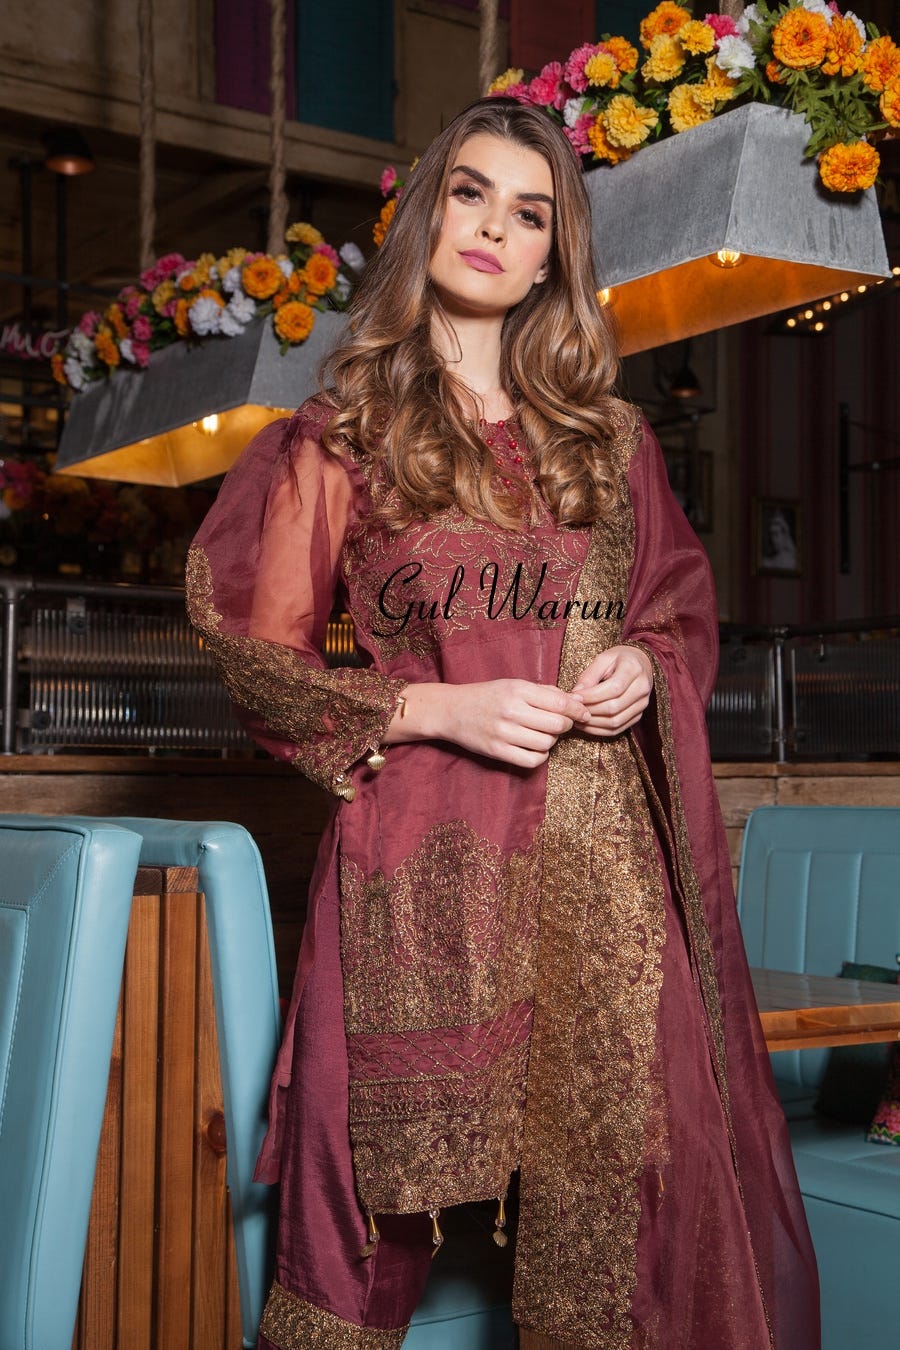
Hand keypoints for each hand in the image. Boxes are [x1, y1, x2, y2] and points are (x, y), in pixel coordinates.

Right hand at [384, 679, 584, 768]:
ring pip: (546, 743)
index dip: (577, 710)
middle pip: (557, 725)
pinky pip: (532, 760)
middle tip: (560, 724)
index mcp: (517, 690)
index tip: (583, 714)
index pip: (560, 703)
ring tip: (543, 734)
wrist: (451, 710)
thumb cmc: (486, 696)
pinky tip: (535, 748)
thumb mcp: (513, 685)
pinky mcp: (497, 751)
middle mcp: (511, 710)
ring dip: (551, 740)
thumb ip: (544, 692)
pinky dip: (540, 756)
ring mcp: (503, 733)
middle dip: (565, 725)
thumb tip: (575, 701)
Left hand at [569, 644, 652, 736]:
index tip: (575, 696)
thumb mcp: (603, 658)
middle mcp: (642, 688)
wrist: (640, 664)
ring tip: (577, 718)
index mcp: (633, 669)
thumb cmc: (619, 659)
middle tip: (573, 709)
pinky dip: (599, 730)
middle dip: (590, 710)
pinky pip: (618, 729)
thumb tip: (576, 694)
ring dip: (592, 723)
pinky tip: (586, 724)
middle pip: (614, 707)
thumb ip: (589, 675)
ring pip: (615, 722)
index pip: (613, 688)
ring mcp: (642, 704)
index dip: (592, 695)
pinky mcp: (638, 715)